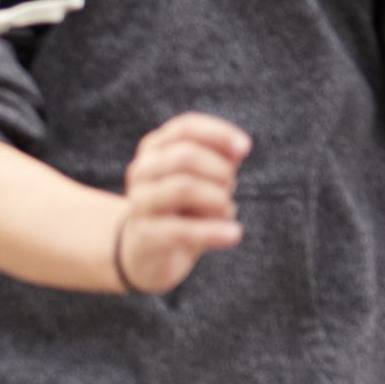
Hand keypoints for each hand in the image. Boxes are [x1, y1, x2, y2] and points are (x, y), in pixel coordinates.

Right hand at [111, 112, 248, 292]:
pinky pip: (181, 229)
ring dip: (217, 198)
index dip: (218, 134)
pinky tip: (234, 234)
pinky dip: (213, 231)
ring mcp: (139, 203)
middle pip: (184, 156)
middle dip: (219, 171)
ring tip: (227, 210)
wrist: (149, 255)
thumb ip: (222, 161)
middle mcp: (141, 171)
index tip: (245, 148)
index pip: (185, 128)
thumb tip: (238, 149)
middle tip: (230, 188)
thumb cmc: (183, 209)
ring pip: (182, 187)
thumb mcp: (205, 180)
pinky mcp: (144, 235)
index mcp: (154, 149)